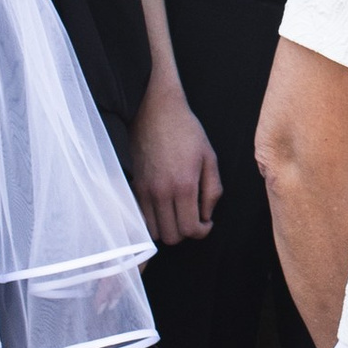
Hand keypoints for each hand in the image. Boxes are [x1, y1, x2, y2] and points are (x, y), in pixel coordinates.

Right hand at [131, 76, 220, 246]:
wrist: (155, 110)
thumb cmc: (185, 130)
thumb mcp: (209, 157)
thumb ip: (212, 190)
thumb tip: (207, 215)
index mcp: (184, 185)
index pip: (190, 229)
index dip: (202, 232)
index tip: (206, 222)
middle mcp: (162, 192)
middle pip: (171, 237)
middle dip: (185, 233)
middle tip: (193, 218)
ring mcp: (145, 190)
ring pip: (153, 231)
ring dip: (168, 228)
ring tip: (178, 214)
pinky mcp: (134, 186)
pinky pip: (141, 217)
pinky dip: (153, 220)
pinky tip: (164, 207)